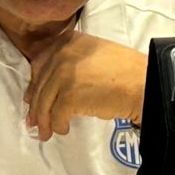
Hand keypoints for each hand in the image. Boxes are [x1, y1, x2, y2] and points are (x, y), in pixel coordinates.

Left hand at [24, 33, 146, 141]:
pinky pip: (56, 115)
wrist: (143, 83)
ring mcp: (64, 74)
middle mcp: (62, 54)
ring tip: (46, 133)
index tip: (32, 98)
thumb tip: (50, 85)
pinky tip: (64, 130)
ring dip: (44, 121)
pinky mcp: (70, 95)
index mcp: (68, 41)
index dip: (34, 83)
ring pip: (44, 102)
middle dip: (36, 106)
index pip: (39, 62)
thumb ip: (71, 60)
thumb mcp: (94, 53)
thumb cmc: (125, 70)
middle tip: (34, 122)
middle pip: (39, 84)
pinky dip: (58, 125)